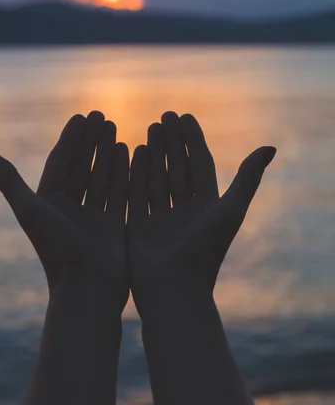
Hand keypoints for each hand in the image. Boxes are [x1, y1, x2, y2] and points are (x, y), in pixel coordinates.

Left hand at [0, 111, 128, 308]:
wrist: (88, 289)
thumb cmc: (57, 249)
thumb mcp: (30, 210)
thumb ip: (8, 180)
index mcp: (49, 204)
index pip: (60, 163)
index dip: (70, 139)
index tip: (81, 116)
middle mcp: (71, 209)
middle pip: (82, 166)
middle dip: (91, 141)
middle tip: (102, 115)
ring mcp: (94, 217)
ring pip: (102, 177)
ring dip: (108, 153)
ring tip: (116, 129)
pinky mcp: (114, 226)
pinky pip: (120, 192)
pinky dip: (125, 172)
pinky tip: (131, 152)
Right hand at [128, 111, 275, 313]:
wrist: (173, 289)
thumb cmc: (205, 250)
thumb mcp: (231, 208)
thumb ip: (248, 177)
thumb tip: (271, 146)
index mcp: (208, 207)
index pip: (200, 165)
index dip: (194, 140)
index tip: (185, 116)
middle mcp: (185, 211)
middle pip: (178, 168)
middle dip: (172, 142)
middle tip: (164, 116)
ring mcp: (161, 218)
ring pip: (157, 177)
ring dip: (154, 152)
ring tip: (150, 128)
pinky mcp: (139, 227)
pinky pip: (137, 193)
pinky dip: (135, 172)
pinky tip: (132, 150)